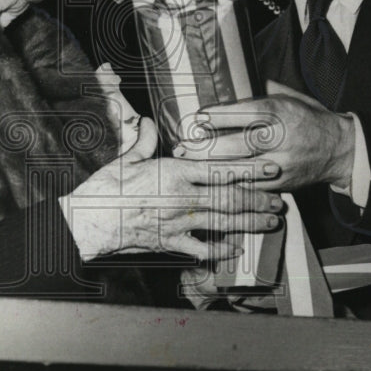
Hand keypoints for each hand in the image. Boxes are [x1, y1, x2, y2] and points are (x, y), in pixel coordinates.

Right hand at [59, 117, 283, 261]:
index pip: (220, 169)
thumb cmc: (106, 188)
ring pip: (223, 222)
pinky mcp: (170, 242)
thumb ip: (144, 140)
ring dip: (249, 223)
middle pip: (229, 198)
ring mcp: (179, 222)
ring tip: (269, 223)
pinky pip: (201, 248)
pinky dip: (221, 249)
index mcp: (175, 172)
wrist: (91, 222)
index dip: (249, 169)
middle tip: (279, 201)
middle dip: (258, 199)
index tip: (270, 169)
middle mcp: (182, 197)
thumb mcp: (127, 158)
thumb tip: (147, 122)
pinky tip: (236, 249)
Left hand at [172, 81, 355, 192]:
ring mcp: (281, 163)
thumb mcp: (289, 96)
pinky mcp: (282, 183)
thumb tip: (229, 78)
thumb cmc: (307, 117)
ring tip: (188, 162)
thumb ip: (261, 90)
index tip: (197, 117)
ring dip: (211, 167)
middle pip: (237, 144)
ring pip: (241, 169)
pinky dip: (229, 184)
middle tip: (183, 145)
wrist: (340, 149)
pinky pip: (251, 186)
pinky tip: (210, 180)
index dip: (218, 116)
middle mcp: (281, 138)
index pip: (244, 112)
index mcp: (281, 111)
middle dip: (206, 146)